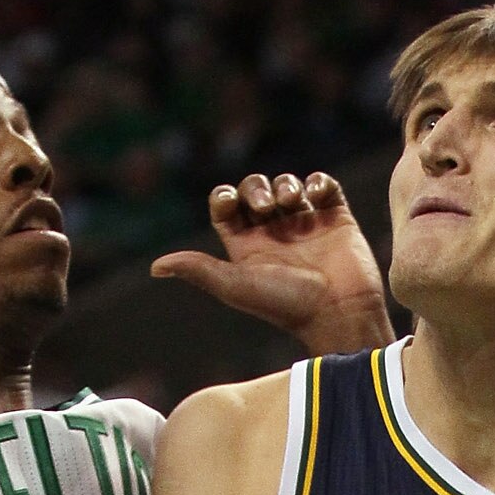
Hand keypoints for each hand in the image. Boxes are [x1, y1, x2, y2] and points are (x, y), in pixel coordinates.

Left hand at [151, 173, 390, 348]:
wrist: (339, 312)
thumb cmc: (287, 305)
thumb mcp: (236, 286)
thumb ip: (198, 270)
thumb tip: (155, 267)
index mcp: (248, 247)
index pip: (227, 208)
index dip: (224, 196)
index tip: (230, 202)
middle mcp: (275, 234)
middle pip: (254, 190)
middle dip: (256, 189)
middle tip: (266, 208)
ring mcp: (306, 224)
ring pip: (287, 184)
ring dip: (285, 185)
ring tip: (292, 203)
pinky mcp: (336, 219)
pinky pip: (324, 186)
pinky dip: (318, 182)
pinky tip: (315, 194)